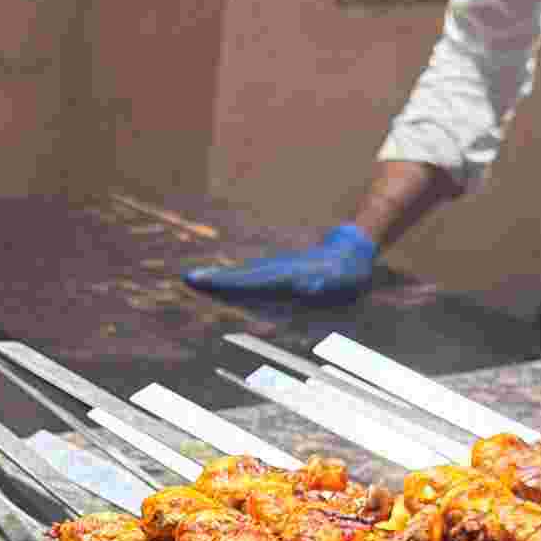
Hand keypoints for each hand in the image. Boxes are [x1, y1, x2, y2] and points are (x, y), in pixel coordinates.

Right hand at [185, 224, 377, 301]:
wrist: (352, 253)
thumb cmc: (347, 274)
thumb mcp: (341, 281)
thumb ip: (325, 284)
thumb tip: (308, 286)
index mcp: (285, 275)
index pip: (248, 279)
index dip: (223, 281)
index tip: (198, 279)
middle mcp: (276, 271)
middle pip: (240, 276)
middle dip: (214, 279)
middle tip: (188, 278)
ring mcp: (276, 271)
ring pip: (244, 275)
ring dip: (221, 280)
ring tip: (197, 279)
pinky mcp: (278, 275)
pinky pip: (252, 278)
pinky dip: (235, 281)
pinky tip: (223, 284)